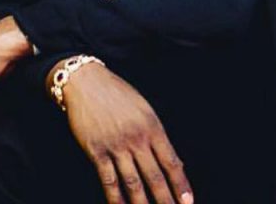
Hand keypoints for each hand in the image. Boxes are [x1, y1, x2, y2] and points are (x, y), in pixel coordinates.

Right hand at [58, 61, 193, 203]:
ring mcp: (116, 146)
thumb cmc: (119, 95)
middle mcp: (137, 138)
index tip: (188, 202)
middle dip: (166, 200)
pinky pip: (108, 179)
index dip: (181, 184)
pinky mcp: (96, 151)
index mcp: (153, 127)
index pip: (171, 162)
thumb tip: (173, 162)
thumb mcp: (145, 110)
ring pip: (133, 182)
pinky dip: (115, 198)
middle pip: (154, 176)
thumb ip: (157, 136)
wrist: (87, 83)